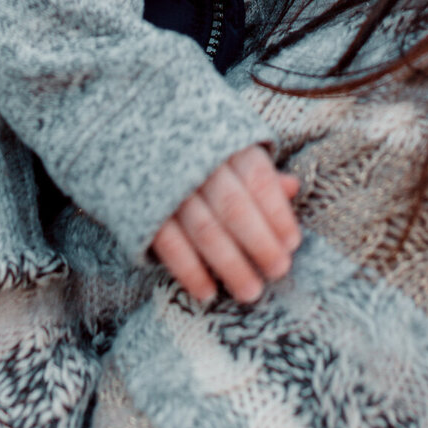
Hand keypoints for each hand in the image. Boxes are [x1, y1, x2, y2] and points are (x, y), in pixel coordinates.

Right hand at [151, 145, 300, 303]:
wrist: (135, 134)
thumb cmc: (200, 151)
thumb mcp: (232, 148)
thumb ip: (260, 172)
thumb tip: (293, 188)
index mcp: (227, 146)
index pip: (258, 179)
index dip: (277, 212)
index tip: (292, 244)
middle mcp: (201, 165)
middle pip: (234, 207)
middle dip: (260, 243)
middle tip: (279, 272)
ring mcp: (171, 188)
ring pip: (205, 230)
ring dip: (230, 265)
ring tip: (251, 292)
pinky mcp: (145, 210)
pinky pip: (170, 245)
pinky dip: (190, 271)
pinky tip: (208, 293)